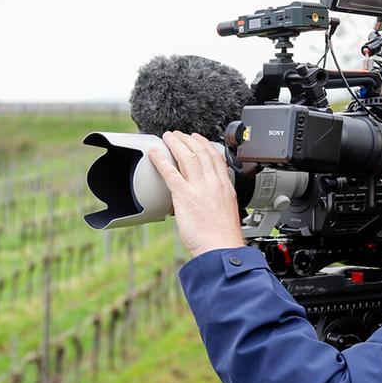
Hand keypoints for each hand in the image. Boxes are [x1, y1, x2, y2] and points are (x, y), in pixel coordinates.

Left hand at [147, 131, 245, 257]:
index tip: (198, 139)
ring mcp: (199, 188)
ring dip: (175, 144)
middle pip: (200, 152)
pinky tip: (154, 154)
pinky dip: (161, 161)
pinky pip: (170, 173)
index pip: (216, 157)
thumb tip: (208, 200)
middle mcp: (213, 183)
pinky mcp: (184, 196)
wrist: (221, 248)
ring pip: (187, 157)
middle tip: (179, 134)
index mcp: (225, 186)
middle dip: (188, 139)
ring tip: (167, 137)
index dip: (205, 144)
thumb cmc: (223, 236)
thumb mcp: (227, 211)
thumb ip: (218, 200)